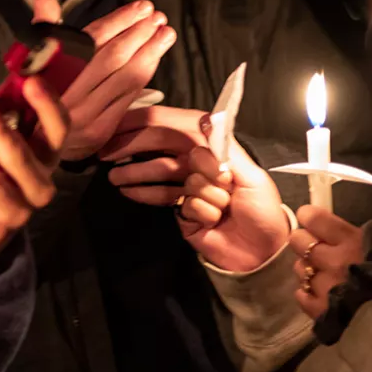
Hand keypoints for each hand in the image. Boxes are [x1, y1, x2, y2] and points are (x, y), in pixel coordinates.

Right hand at [31, 0, 175, 162]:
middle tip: (158, 17)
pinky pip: (128, 98)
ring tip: (165, 33)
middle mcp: (67, 96)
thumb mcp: (31, 61)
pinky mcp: (100, 132)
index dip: (119, 21)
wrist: (27, 148)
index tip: (143, 6)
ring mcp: (86, 117)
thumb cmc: (31, 95)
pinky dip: (143, 76)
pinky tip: (154, 59)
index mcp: (48, 74)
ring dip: (150, 53)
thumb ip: (44, 28)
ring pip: (125, 78)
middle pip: (112, 58)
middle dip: (139, 34)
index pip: (91, 41)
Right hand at [100, 107, 288, 271]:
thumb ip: (224, 151)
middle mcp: (200, 164)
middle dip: (134, 147)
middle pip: (162, 147)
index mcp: (217, 150)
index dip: (150, 124)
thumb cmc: (262, 211)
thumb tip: (206, 119)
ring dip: (138, 174)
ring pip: (159, 172)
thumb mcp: (251, 177)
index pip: (179, 127)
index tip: (123, 124)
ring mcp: (189, 185)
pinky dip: (149, 195)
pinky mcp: (183, 209)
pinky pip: (164, 197)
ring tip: (115, 178)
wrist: (262, 253)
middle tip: (108, 151)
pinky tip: (128, 192)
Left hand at [288, 206, 366, 318]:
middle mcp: (334, 260)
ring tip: (322, 276)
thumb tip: (347, 234)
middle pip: (299, 242)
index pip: (316, 219)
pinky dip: (307, 293)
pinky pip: (301, 295)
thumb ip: (369, 242)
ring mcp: (324, 286)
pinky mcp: (319, 310)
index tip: (309, 220)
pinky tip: (319, 296)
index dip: (309, 218)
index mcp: (354, 242)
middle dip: (304, 242)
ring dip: (307, 270)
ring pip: (299, 269)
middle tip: (313, 249)